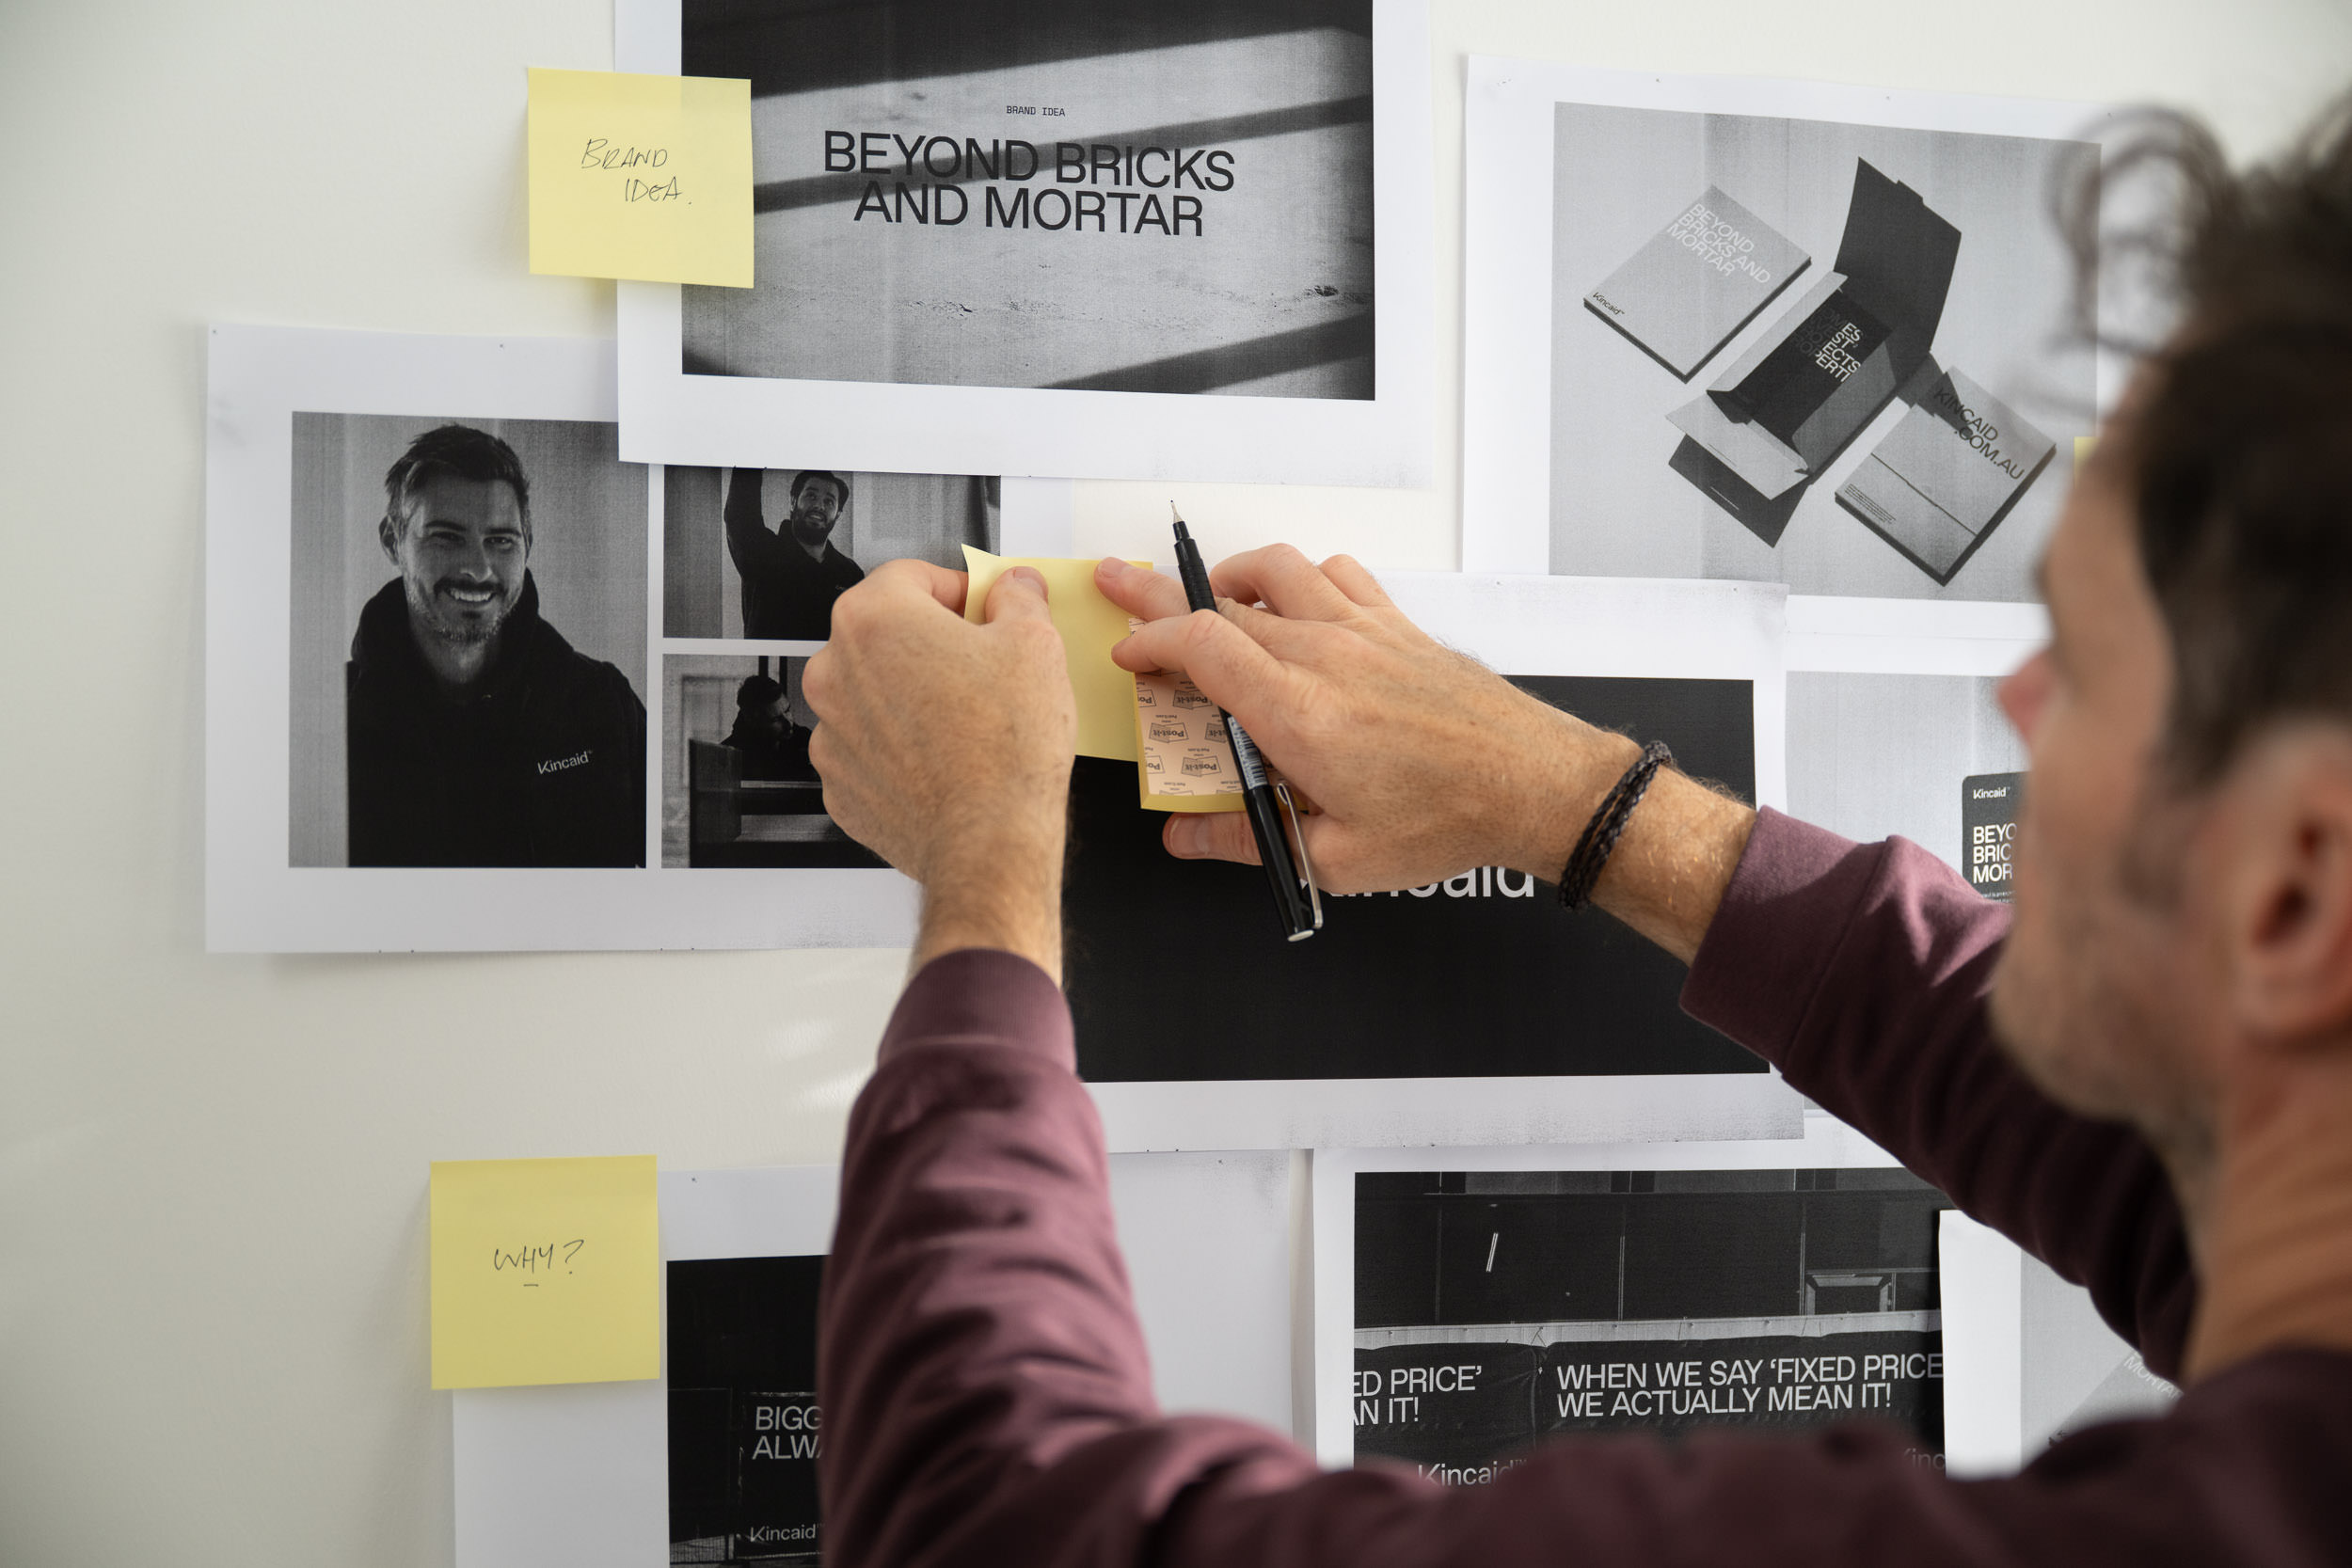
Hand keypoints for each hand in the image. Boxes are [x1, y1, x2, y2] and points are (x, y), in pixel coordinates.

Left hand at [803, 562, 1073, 978]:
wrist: (989, 841)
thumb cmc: (1005, 749)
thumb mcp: (1036, 644)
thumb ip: (1018, 599)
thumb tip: (1014, 588)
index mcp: (873, 620)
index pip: (911, 576)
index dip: (957, 589)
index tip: (982, 610)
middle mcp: (835, 672)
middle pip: (885, 634)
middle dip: (931, 644)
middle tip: (982, 667)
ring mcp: (831, 733)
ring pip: (874, 693)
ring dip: (912, 697)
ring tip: (966, 722)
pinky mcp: (840, 785)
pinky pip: (869, 749)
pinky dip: (900, 749)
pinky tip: (945, 760)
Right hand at [1097, 547, 1753, 960]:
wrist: (1533, 785)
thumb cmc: (1446, 820)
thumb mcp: (1334, 859)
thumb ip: (1245, 841)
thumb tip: (1187, 839)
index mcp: (1297, 712)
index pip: (1198, 643)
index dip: (1149, 640)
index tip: (1127, 655)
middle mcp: (1326, 657)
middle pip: (1221, 601)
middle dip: (1159, 594)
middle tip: (1121, 583)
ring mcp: (1363, 632)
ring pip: (1276, 572)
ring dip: (1229, 577)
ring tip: (1206, 594)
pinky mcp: (1397, 627)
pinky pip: (1337, 574)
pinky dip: (1301, 577)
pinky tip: (1295, 601)